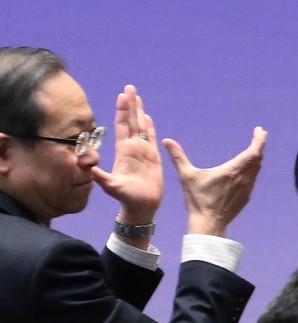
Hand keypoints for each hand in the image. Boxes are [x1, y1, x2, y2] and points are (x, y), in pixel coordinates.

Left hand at [92, 84, 162, 224]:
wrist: (140, 206)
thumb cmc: (125, 197)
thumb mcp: (111, 186)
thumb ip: (102, 177)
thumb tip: (90, 168)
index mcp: (123, 151)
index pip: (122, 126)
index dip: (122, 111)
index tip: (121, 96)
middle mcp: (132, 148)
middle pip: (130, 121)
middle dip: (130, 104)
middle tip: (130, 87)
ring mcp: (142, 151)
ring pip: (140, 126)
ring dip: (139, 111)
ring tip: (137, 96)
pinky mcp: (153, 158)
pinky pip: (150, 138)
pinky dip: (149, 127)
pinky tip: (147, 117)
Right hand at [163, 126, 267, 236]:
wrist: (209, 223)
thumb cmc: (198, 200)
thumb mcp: (186, 176)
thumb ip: (178, 157)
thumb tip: (167, 141)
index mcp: (232, 171)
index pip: (253, 152)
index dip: (259, 140)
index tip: (261, 131)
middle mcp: (243, 179)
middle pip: (257, 159)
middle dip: (260, 145)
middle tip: (261, 135)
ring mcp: (246, 189)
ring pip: (256, 169)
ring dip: (257, 157)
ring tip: (256, 148)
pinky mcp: (245, 197)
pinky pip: (253, 179)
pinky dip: (254, 169)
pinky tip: (250, 168)